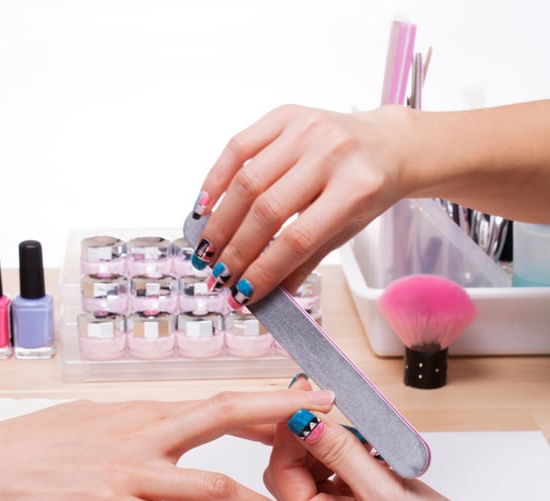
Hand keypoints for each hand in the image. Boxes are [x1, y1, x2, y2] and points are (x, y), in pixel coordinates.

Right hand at [0, 388, 333, 500]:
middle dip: (282, 416)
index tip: (301, 407)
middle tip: (328, 422)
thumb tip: (162, 423)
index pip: (216, 404)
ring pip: (211, 481)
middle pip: (226, 414)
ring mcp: (128, 470)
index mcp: (141, 413)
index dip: (265, 405)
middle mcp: (143, 433)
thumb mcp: (89, 420)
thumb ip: (133, 424)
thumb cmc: (31, 447)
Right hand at [189, 104, 406, 304]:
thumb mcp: (346, 231)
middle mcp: (331, 154)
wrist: (385, 143)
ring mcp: (306, 130)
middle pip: (268, 210)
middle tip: (218, 277)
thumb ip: (304, 262)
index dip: (264, 269)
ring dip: (221, 223)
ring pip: (247, 181)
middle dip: (237, 251)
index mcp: (356, 189)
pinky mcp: (285, 114)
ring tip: (206, 252)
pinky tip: (204, 209)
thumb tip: (264, 296)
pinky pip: (238, 147)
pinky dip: (215, 180)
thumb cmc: (365, 190)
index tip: (242, 293)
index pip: (298, 239)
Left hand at [264, 395, 549, 500]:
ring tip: (362, 430)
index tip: (305, 402)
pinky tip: (375, 445)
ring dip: (335, 444)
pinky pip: (347, 474)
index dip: (289, 435)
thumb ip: (343, 455)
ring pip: (321, 469)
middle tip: (330, 407)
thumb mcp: (385, 494)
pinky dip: (356, 454)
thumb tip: (305, 423)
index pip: (282, 474)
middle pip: (295, 471)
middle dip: (309, 437)